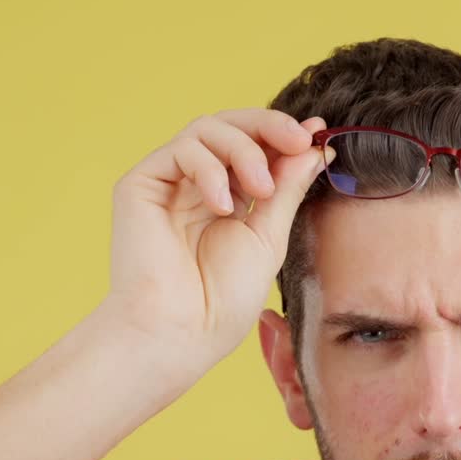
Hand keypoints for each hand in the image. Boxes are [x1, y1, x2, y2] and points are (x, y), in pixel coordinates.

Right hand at [106, 107, 334, 374]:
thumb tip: (315, 148)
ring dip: (244, 150)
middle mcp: (196, 185)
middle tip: (300, 140)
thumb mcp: (269, 237)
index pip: (256, 148)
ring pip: (207, 129)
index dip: (285, 136)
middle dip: (270, 127)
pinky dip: (209, 168)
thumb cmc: (222, 301)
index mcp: (229, 199)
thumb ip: (287, 190)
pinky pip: (180, 149)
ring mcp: (168, 183)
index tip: (319, 135)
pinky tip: (222, 207)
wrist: (181, 332)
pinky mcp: (140, 184)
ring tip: (263, 191)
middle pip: (231, 126)